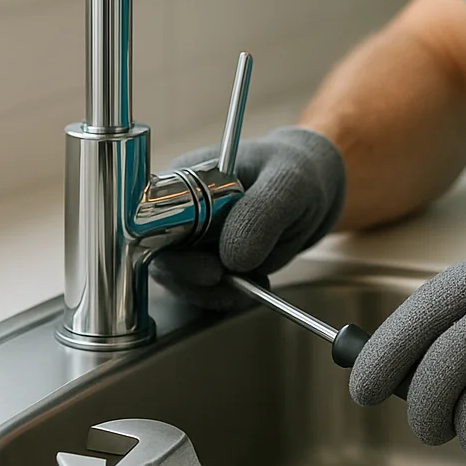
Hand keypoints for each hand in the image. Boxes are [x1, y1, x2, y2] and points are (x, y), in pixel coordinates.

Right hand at [150, 127, 344, 309]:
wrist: (314, 187)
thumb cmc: (296, 169)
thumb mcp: (290, 182)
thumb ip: (262, 212)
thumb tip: (232, 257)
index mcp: (186, 177)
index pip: (151, 218)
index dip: (169, 248)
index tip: (209, 271)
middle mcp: (179, 208)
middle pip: (161, 256)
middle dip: (194, 281)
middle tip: (235, 287)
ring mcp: (191, 238)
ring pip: (180, 280)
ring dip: (214, 293)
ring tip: (256, 284)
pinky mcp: (207, 261)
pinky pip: (203, 289)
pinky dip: (226, 296)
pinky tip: (254, 286)